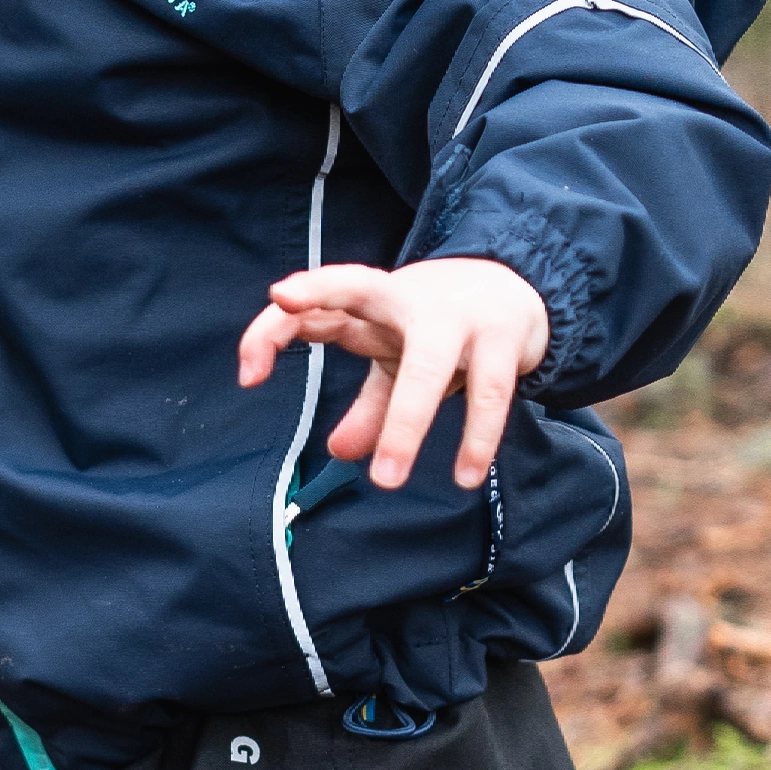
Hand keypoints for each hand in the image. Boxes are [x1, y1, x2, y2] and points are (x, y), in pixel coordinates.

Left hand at [237, 257, 548, 492]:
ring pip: (427, 367)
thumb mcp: (397, 361)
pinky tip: (466, 475)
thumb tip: (338, 452)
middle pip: (357, 297)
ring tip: (387, 481)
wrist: (517, 288)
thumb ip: (368, 406)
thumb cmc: (439, 328)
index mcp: (372, 300)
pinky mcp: (502, 336)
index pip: (320, 299)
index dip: (282, 320)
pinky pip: (490, 391)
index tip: (253, 360)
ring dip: (406, 425)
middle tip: (298, 364)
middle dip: (318, 303)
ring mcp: (457, 314)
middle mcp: (406, 298)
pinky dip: (478, 436)